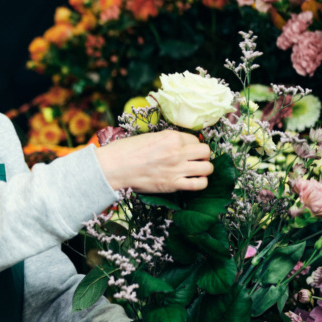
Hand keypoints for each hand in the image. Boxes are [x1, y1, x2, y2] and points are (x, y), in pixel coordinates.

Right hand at [93, 130, 212, 193]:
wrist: (114, 167)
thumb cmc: (126, 151)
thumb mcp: (150, 137)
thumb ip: (167, 140)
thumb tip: (177, 145)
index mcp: (171, 137)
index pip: (195, 139)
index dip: (192, 144)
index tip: (187, 149)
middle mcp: (178, 152)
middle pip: (205, 152)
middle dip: (202, 155)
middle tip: (195, 159)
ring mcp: (177, 169)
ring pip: (207, 168)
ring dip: (204, 169)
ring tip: (196, 171)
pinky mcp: (173, 184)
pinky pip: (199, 184)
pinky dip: (200, 183)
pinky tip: (193, 181)